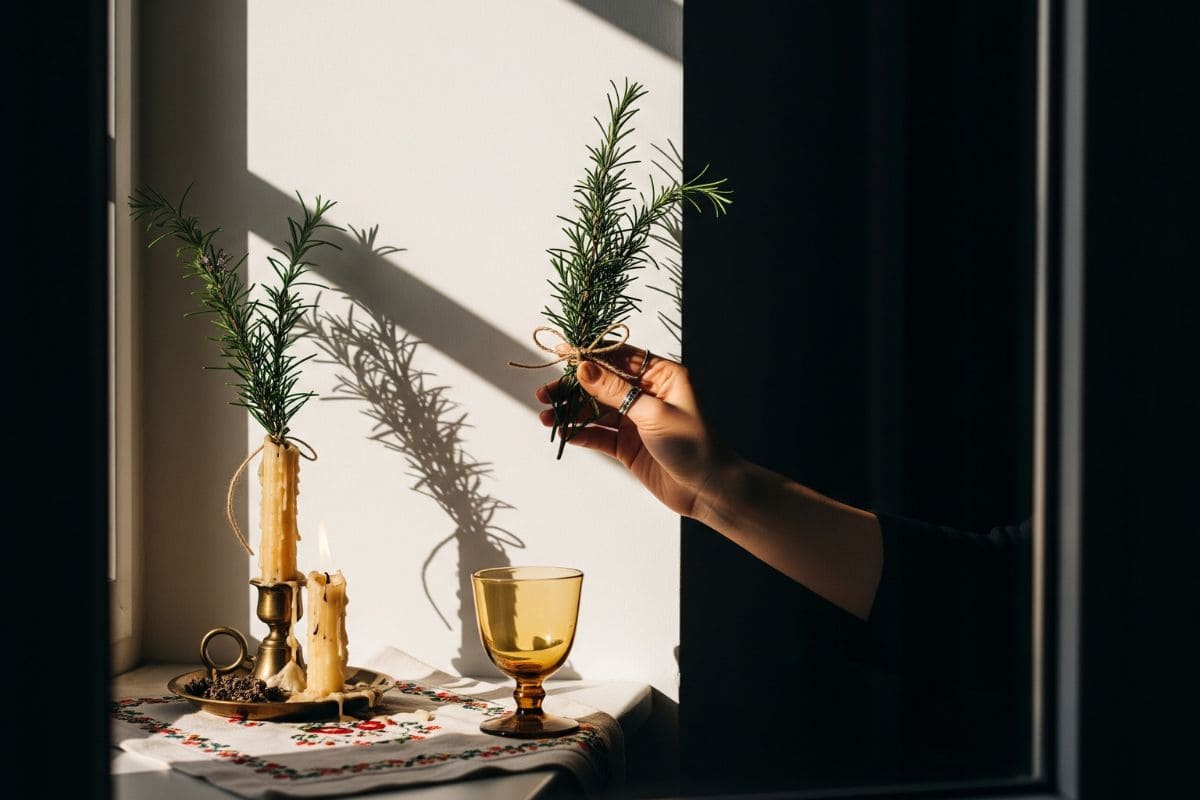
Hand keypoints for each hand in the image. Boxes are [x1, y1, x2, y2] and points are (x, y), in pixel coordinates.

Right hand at [536, 347, 730, 519]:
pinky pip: (599, 435)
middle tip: (544, 394)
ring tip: (545, 418)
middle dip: (572, 389)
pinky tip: (563, 433)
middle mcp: (646, 394)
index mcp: (661, 376)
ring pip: (596, 411)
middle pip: (601, 385)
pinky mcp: (628, 446)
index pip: (619, 358)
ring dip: (571, 413)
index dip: (589, 356)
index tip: (560, 354)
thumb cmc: (693, 444)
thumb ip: (615, 391)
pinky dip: (581, 434)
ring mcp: (635, 420)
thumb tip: (584, 369)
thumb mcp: (653, 413)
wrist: (709, 489)